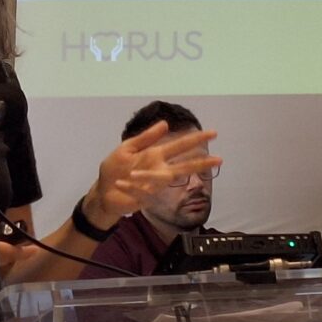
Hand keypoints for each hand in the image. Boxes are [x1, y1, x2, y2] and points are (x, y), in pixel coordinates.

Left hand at [89, 121, 219, 220]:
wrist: (102, 191)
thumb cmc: (115, 168)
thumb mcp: (127, 148)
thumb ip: (145, 138)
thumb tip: (166, 123)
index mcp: (156, 155)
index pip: (180, 146)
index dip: (196, 139)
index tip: (213, 133)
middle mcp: (159, 170)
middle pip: (184, 166)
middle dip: (200, 163)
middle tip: (219, 159)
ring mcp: (153, 185)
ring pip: (162, 181)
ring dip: (148, 177)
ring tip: (132, 173)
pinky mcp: (142, 198)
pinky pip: (139, 192)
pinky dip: (129, 188)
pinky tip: (120, 183)